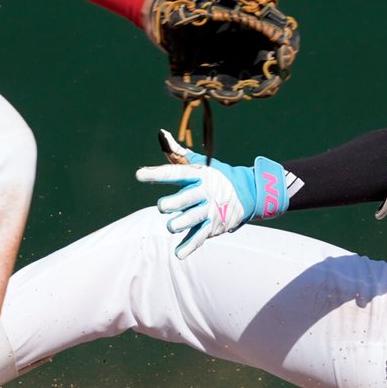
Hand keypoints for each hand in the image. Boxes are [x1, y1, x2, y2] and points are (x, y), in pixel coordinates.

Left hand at [138, 135, 290, 259]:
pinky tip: (178, 254)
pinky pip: (199, 238)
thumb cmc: (215, 176)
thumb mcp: (198, 163)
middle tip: (162, 206)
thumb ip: (176, 152)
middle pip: (187, 198)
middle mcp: (203, 193)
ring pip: (192, 219)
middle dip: (175, 203)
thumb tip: (160, 133)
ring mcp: (208, 211)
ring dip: (181, 223)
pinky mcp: (212, 227)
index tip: (139, 175)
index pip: (176, 173)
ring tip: (171, 226)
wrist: (247, 194)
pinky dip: (189, 247)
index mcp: (198, 175)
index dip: (157, 174)